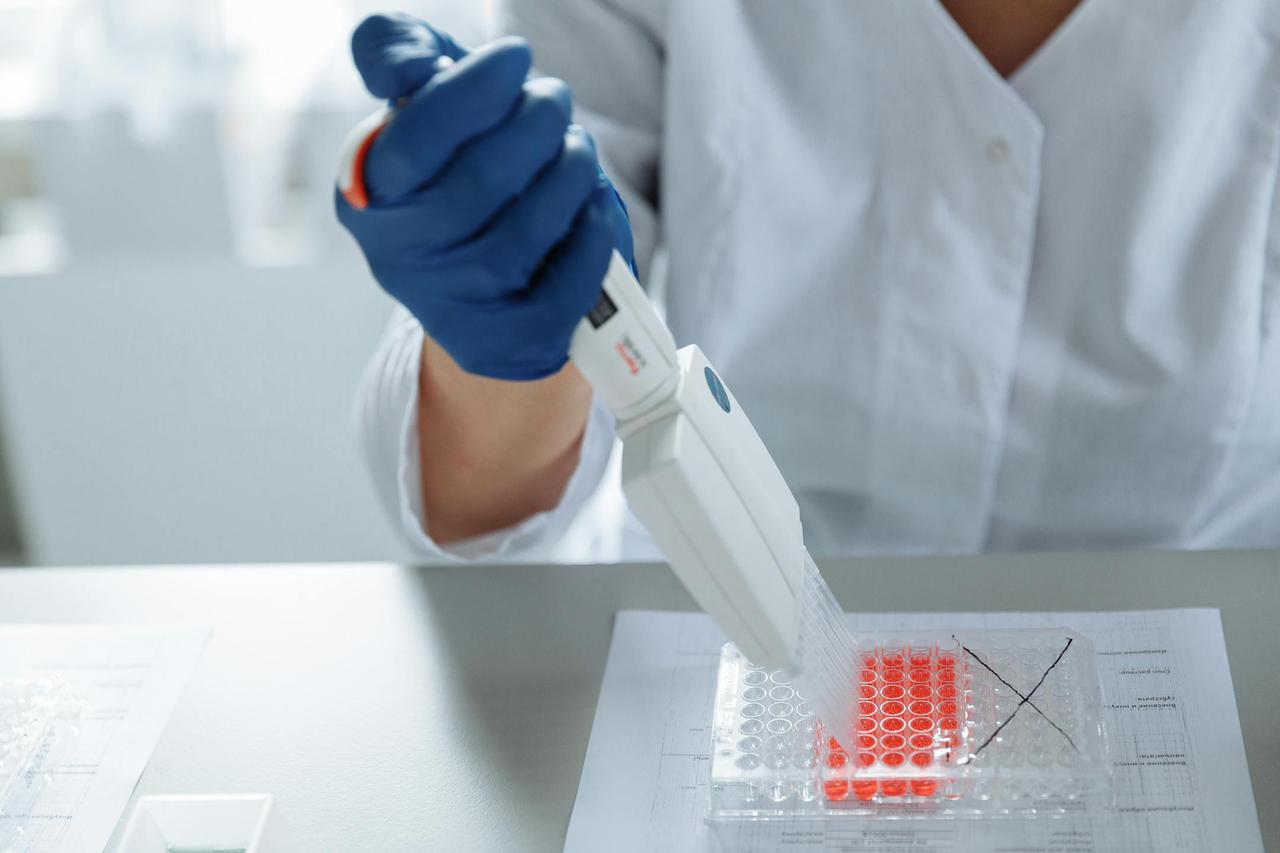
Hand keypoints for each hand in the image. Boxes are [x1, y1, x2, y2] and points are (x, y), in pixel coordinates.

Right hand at [337, 13, 635, 380]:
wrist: (482, 287)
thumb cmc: (455, 172)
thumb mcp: (421, 106)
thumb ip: (399, 54)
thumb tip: (410, 65)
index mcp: (367, 195)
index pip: (414, 139)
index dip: (474, 90)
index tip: (516, 58)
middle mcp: (397, 258)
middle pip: (476, 187)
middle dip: (534, 126)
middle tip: (555, 101)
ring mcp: (450, 308)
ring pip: (518, 242)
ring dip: (567, 178)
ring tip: (578, 151)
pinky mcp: (502, 345)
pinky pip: (559, 296)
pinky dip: (590, 243)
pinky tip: (595, 209)